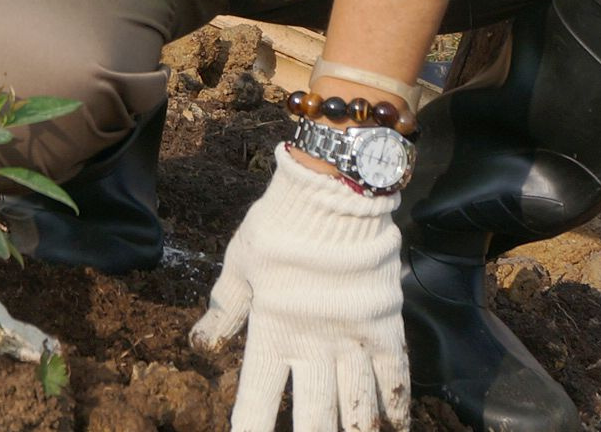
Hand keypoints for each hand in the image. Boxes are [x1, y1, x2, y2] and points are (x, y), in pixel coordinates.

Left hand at [191, 146, 409, 431]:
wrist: (331, 193)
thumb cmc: (278, 226)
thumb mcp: (240, 264)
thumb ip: (226, 309)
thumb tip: (202, 345)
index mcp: (272, 331)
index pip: (259, 397)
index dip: (252, 428)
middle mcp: (314, 345)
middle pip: (314, 415)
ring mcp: (353, 338)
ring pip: (358, 405)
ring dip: (356, 429)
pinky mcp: (385, 325)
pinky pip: (395, 376)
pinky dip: (397, 405)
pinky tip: (397, 427)